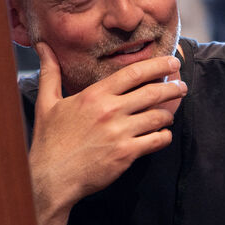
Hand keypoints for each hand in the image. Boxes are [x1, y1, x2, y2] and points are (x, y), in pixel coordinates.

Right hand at [27, 41, 187, 218]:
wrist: (52, 178)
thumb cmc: (49, 141)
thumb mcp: (46, 103)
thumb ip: (50, 73)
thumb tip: (43, 47)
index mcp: (94, 95)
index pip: (134, 73)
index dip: (158, 65)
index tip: (172, 62)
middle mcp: (110, 111)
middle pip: (153, 92)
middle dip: (173, 88)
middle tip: (182, 86)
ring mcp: (120, 133)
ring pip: (158, 117)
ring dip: (168, 114)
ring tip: (170, 113)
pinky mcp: (127, 154)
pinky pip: (157, 140)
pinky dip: (164, 136)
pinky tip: (163, 135)